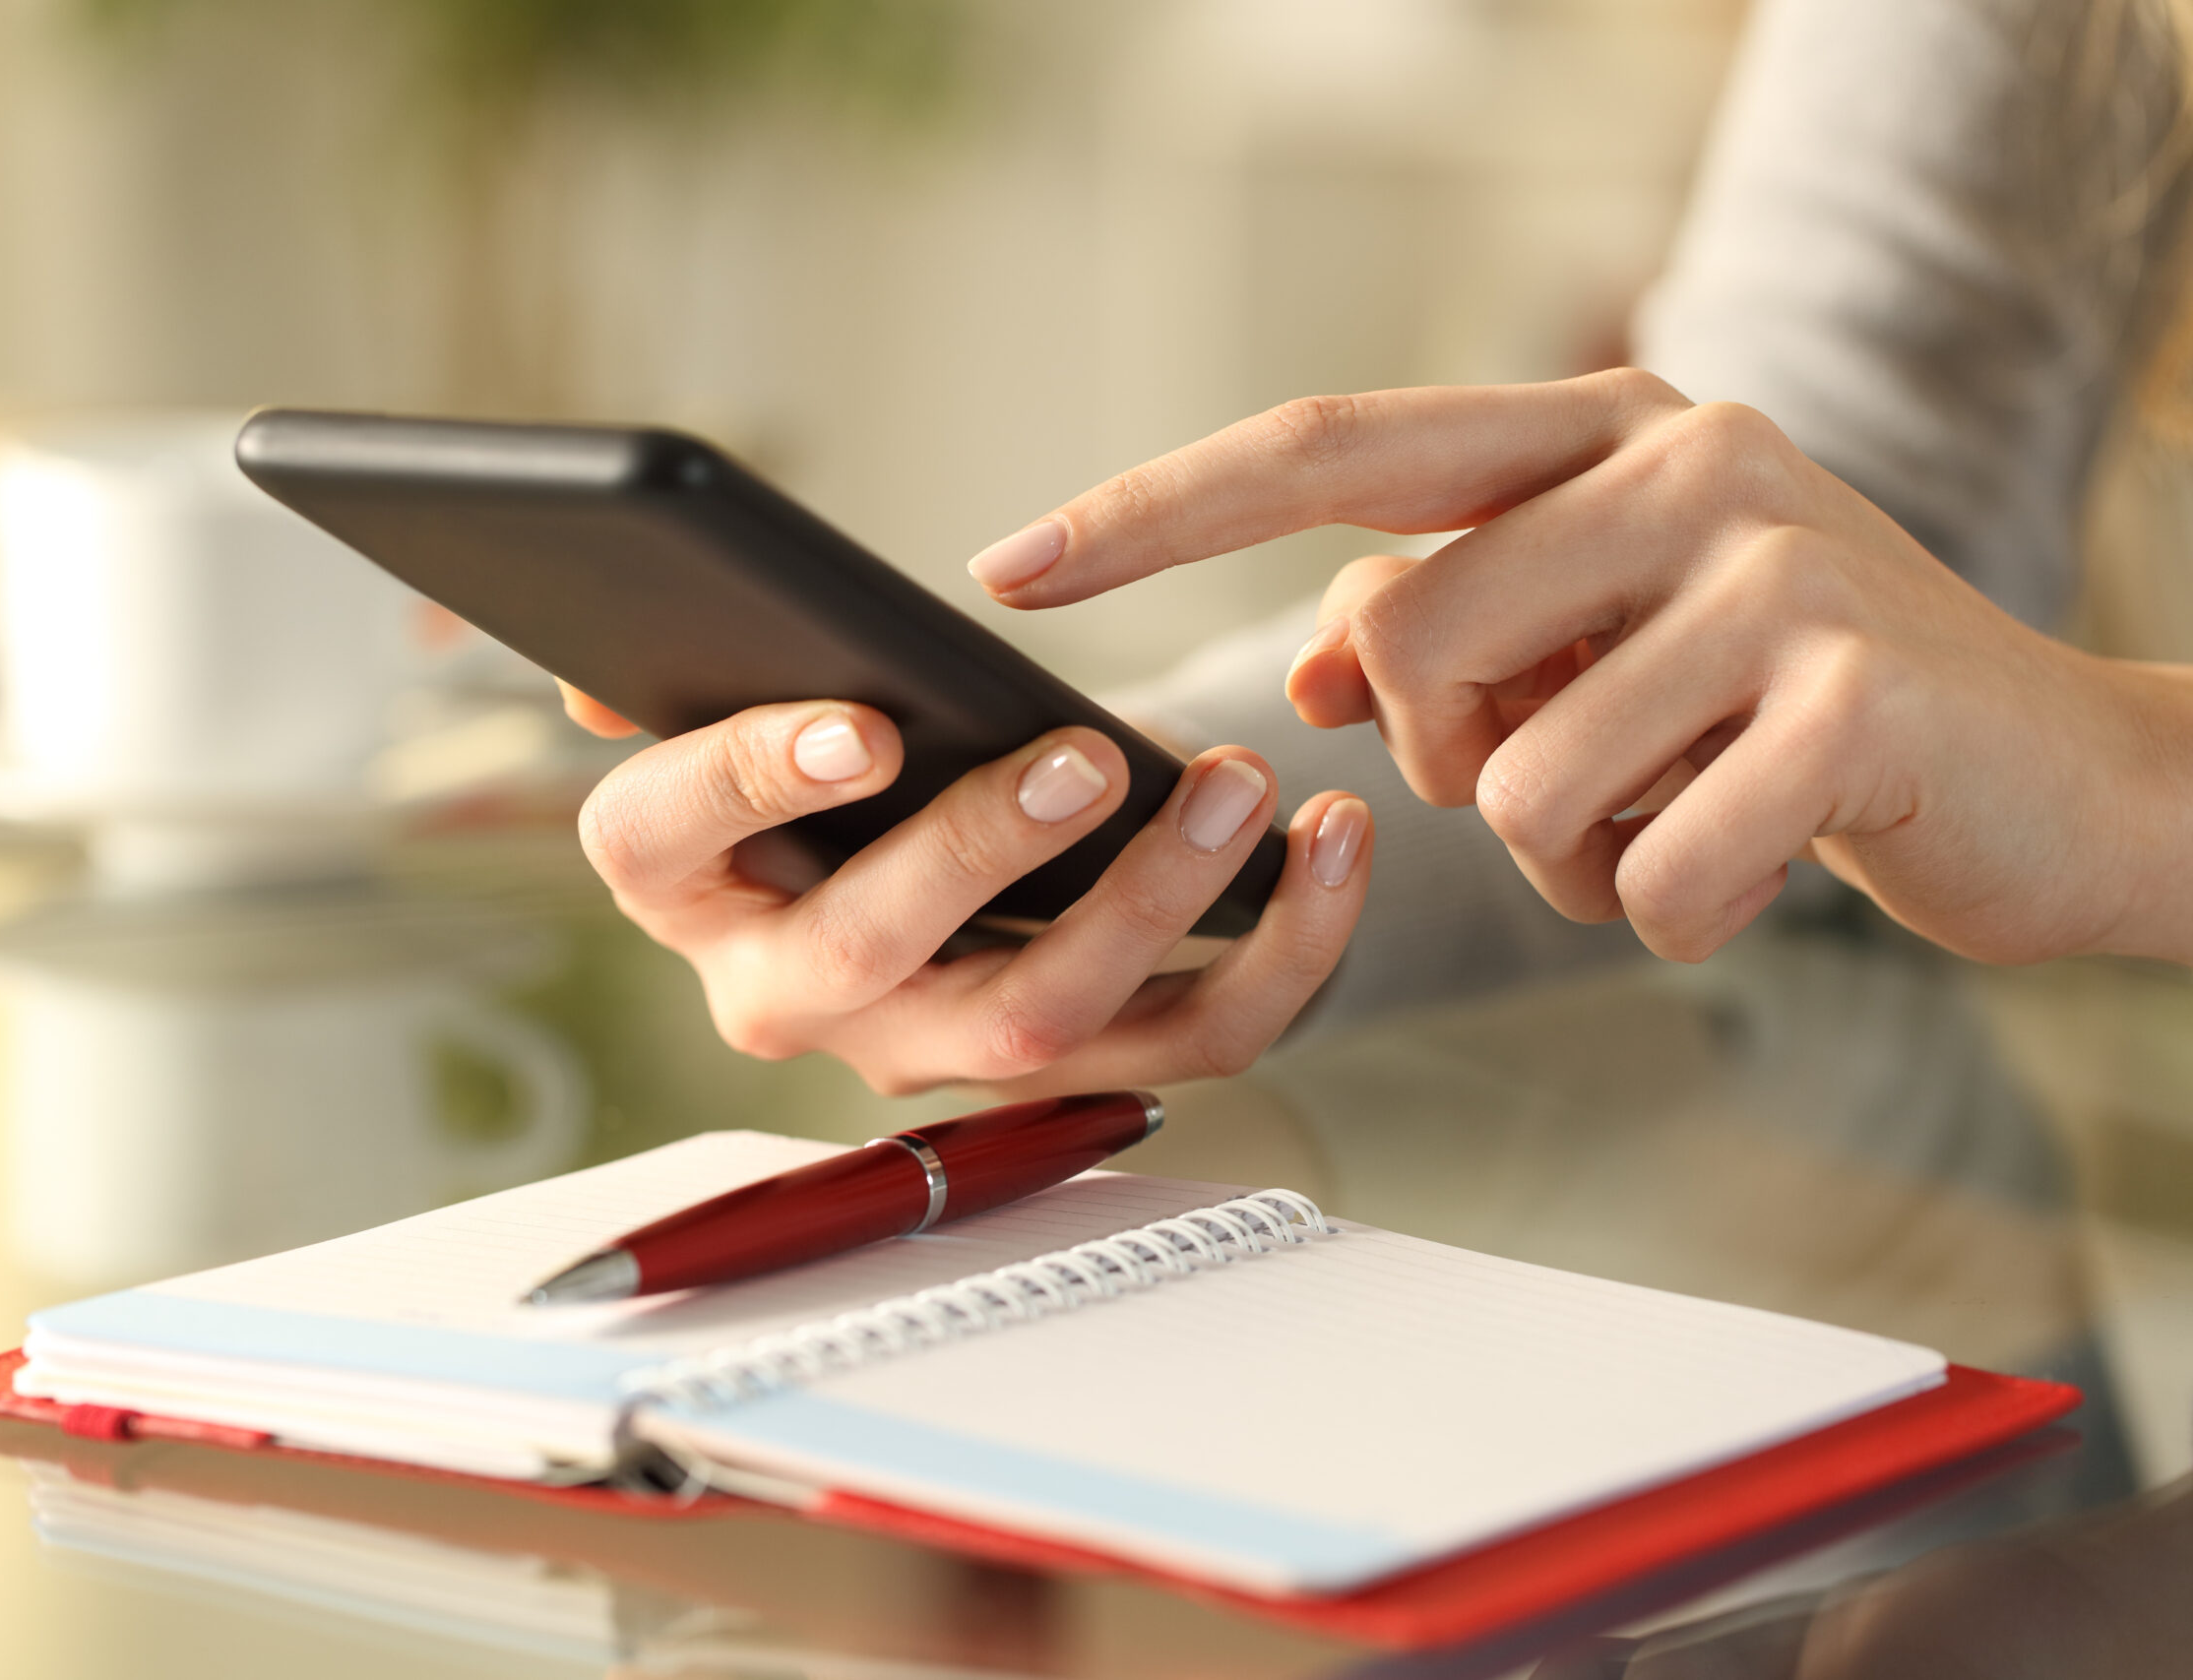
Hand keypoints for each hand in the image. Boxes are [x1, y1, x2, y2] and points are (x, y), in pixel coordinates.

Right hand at [558, 684, 1371, 1093]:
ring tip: (1239, 782)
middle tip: (1086, 757)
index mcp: (680, 880)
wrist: (890, 858)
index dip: (757, 779)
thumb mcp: (708, 701)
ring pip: (1046, 1020)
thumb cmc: (802, 762)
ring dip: (1156, 904)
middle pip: (881, 952)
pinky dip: (1280, 953)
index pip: (673, 833)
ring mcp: (930, 1041)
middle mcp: (791, 989)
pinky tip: (1330, 847)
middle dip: (987, 853)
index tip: (858, 723)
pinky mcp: (1070, 1063)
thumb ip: (657, 669)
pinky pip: (1188, 1038)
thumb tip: (592, 663)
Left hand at [964, 369, 2192, 965]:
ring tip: (1689, 813)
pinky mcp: (1846, 696)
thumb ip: (1453, 625)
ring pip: (1515, 784)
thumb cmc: (1795, 708)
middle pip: (1405, 643)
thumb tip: (1307, 658)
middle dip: (1456, 763)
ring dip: (1579, 856)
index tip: (1011, 565)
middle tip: (1577, 771)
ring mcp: (1774, 566)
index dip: (1155, 513)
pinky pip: (1645, 874)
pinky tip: (1763, 862)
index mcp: (1599, 429)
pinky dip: (1676, 911)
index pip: (1326, 452)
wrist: (2061, 774)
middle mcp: (1680, 460)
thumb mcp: (1608, 644)